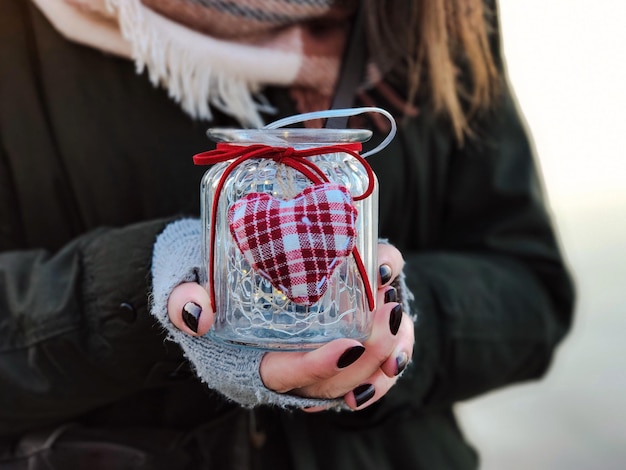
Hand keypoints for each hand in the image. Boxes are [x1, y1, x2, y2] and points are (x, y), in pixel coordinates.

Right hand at [166, 243, 413, 410]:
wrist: (214, 276)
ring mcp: (307, 364)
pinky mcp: (326, 349)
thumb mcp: (180, 282)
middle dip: (365, 358)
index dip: (312, 367)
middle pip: (328, 383)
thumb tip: (196, 313)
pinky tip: (402, 329)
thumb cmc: (199, 279)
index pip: (279, 375)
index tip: (346, 346)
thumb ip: (182, 298)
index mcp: (242, 362)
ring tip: (400, 318)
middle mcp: (281, 370)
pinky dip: (387, 355)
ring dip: (383, 358)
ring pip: (353, 381)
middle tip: (388, 315)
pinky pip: (364, 368)